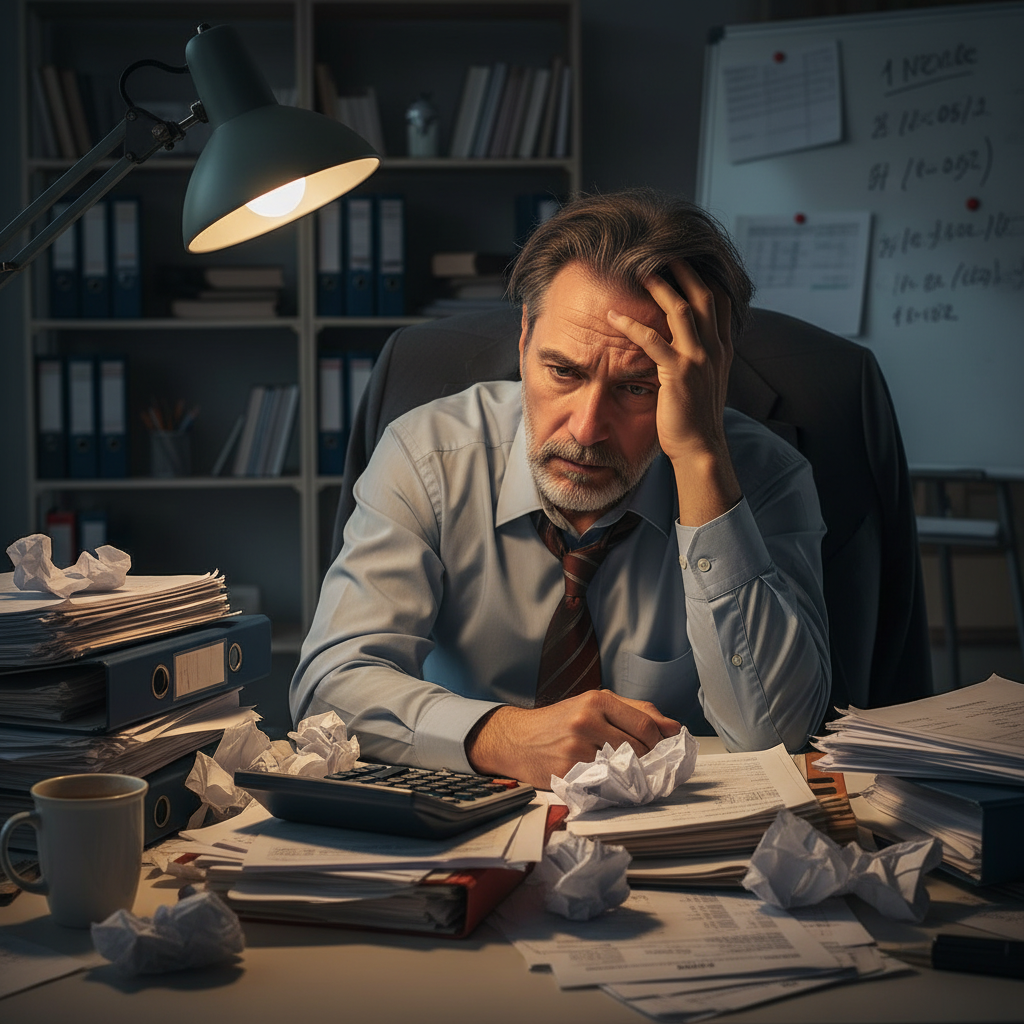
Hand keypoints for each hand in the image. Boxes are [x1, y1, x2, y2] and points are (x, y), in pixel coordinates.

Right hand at [465, 690, 680, 789]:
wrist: (517, 739)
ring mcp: (576, 747)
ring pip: (624, 767)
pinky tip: (602, 779)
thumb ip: (636, 711)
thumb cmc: (559, 722)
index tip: (659, 750)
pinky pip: (604, 782)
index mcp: (596, 700)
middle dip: (647, 760)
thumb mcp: (594, 705)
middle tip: (643, 765)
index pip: (646, 724)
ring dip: (630, 774)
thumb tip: (673, 728)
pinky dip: (610, 783)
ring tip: (620, 771)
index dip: (659, 741)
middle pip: (639, 747)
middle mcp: (586, 720)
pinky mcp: (567, 771)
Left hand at [607, 261, 741, 525]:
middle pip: (703, 295)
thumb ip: (701, 355)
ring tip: (639, 270)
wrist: (700, 448)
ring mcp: (698, 361)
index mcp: (721, 348)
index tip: (686, 258)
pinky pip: (653, 342)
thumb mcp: (706, 379)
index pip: (720, 300)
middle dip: (684, 270)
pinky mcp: (677, 375)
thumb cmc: (695, 416)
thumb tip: (688, 338)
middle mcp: (714, 349)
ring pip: (681, 311)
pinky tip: (614, 317)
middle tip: (662, 250)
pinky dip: (632, 326)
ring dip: (659, 287)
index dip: (704, 275)